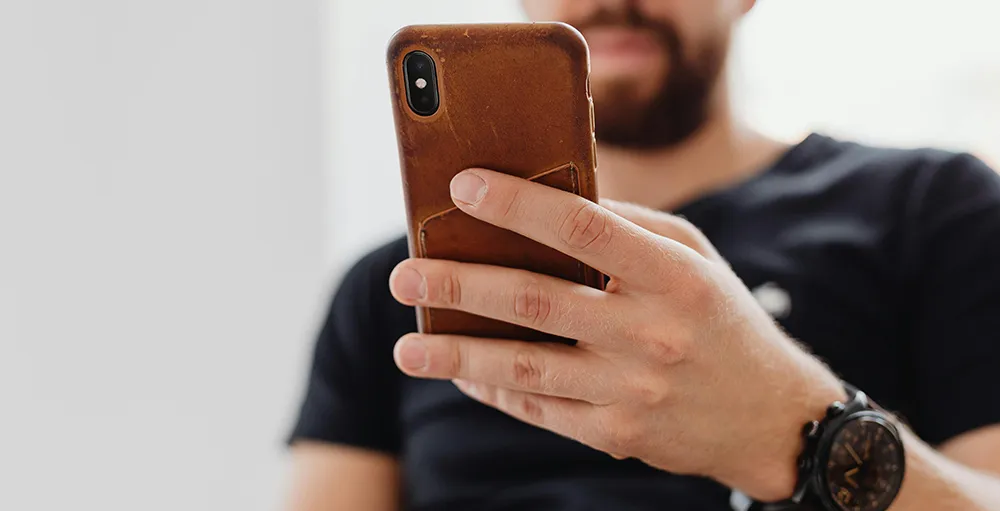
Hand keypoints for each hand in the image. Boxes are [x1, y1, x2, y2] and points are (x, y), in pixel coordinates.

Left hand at [388, 168, 845, 500]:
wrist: (768, 417)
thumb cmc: (720, 318)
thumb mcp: (693, 257)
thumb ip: (628, 226)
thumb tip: (548, 200)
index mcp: (672, 275)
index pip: (582, 228)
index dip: (517, 205)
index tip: (461, 187)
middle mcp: (652, 332)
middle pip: (536, 301)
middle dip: (461, 286)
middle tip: (405, 275)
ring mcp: (632, 391)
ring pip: (526, 368)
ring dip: (458, 356)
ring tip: (407, 346)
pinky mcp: (616, 435)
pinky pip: (539, 409)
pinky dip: (493, 390)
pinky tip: (460, 373)